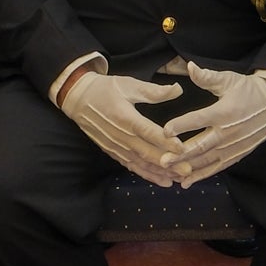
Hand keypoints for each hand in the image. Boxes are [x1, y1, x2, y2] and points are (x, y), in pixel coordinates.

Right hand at [57, 69, 185, 185]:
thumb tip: (178, 89)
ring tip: (179, 179)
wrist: (78, 99)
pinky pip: (132, 166)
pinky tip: (163, 180)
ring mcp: (115, 146)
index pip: (148, 131)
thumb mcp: (128, 84)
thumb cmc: (105, 89)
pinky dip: (147, 174)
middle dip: (168, 163)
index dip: (165, 141)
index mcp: (125, 116)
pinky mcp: (112, 151)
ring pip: (140, 163)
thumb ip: (153, 91)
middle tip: (187, 170)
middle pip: (147, 152)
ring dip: (160, 172)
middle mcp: (120, 135)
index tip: (182, 148)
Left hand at [165, 63, 265, 184]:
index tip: (165, 131)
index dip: (181, 125)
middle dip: (180, 155)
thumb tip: (190, 66)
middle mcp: (228, 132)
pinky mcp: (238, 154)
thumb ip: (207, 77)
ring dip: (189, 168)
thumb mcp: (229, 79)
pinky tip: (188, 181)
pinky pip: (218, 167)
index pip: (198, 120)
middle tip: (163, 161)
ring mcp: (233, 145)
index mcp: (224, 112)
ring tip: (171, 175)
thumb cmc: (248, 90)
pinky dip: (203, 175)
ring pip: (207, 160)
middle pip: (201, 146)